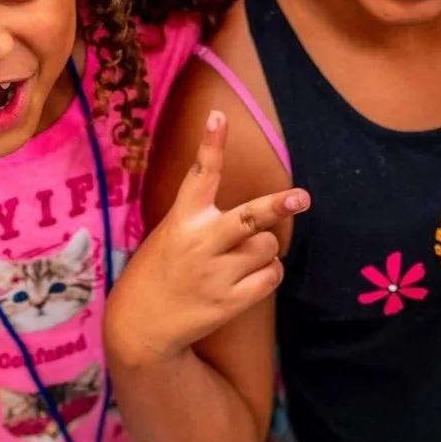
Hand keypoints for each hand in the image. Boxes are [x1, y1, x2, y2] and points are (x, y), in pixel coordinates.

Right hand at [108, 112, 307, 363]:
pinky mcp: (228, 302)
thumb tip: (254, 214)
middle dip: (276, 206)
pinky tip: (252, 277)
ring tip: (244, 258)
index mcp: (181, 219)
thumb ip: (202, 218)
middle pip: (247, 219)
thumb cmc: (159, 270)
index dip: (211, 143)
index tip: (219, 115)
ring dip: (265, 249)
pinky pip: (270, 277)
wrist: (139, 326)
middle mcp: (199, 243)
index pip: (199, 174)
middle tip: (301, 198)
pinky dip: (269, 273)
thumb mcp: (168, 233)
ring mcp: (215, 275)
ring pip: (267, 248)